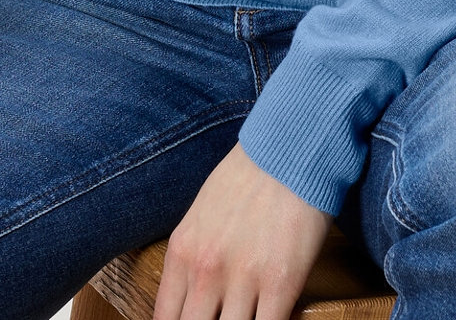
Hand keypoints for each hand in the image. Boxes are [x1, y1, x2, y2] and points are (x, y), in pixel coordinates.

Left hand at [151, 142, 329, 319]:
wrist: (289, 152)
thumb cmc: (247, 178)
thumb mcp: (201, 215)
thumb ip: (194, 257)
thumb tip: (192, 297)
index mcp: (182, 251)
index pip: (165, 319)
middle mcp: (205, 269)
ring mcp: (242, 279)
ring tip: (244, 319)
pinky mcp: (281, 283)